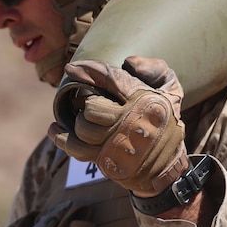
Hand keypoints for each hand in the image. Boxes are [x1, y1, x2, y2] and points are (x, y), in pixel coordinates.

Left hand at [48, 56, 188, 196]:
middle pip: (92, 107)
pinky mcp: (105, 160)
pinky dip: (61, 138)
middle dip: (86, 101)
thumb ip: (155, 69)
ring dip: (77, 121)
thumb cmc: (165, 119)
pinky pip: (76, 149)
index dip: (88, 71)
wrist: (167, 164)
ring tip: (79, 115)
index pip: (111, 79)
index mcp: (144, 100)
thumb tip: (127, 62)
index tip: (70, 68)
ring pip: (84, 129)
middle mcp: (130, 122)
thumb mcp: (171, 89)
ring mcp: (116, 144)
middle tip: (86, 100)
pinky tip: (55, 129)